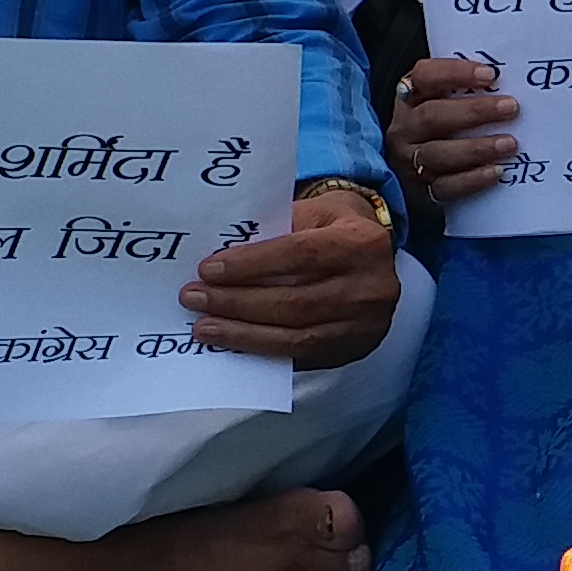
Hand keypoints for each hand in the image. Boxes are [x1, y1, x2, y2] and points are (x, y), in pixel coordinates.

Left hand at [182, 184, 398, 367]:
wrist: (376, 256)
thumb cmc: (334, 228)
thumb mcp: (313, 212)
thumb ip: (275, 231)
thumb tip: (221, 260)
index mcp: (363, 243)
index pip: (300, 255)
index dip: (251, 265)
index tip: (208, 270)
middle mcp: (372, 287)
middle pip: (295, 302)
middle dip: (237, 303)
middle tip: (195, 298)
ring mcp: (367, 325)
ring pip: (297, 337)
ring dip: (243, 334)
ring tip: (205, 327)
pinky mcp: (355, 350)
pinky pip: (302, 358)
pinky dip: (263, 351)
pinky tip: (234, 343)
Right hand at [387, 54, 517, 207]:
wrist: (408, 176)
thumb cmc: (441, 125)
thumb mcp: (443, 100)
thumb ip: (467, 90)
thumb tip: (511, 80)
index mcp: (409, 97)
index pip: (424, 76)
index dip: (455, 73)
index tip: (491, 75)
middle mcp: (405, 127)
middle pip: (432, 116)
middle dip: (474, 111)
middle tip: (511, 108)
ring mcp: (410, 160)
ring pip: (437, 153)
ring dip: (476, 148)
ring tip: (509, 144)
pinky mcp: (422, 191)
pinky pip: (445, 186)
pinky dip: (472, 179)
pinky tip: (496, 172)